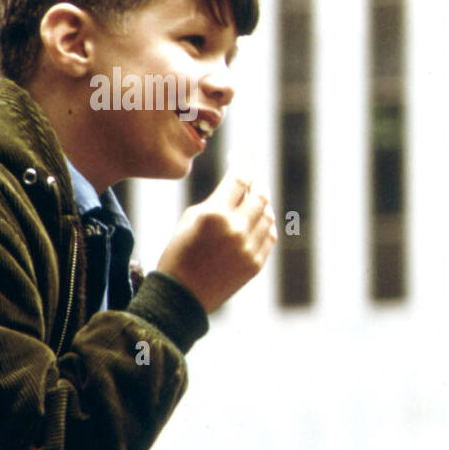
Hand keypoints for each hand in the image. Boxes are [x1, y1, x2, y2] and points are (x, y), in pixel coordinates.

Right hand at [156, 166, 276, 313]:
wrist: (180, 297)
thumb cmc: (178, 253)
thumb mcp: (190, 218)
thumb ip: (217, 200)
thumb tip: (239, 186)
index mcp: (215, 215)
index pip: (239, 178)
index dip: (245, 161)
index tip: (245, 152)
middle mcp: (236, 230)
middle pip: (260, 194)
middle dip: (257, 179)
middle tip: (252, 173)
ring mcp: (249, 248)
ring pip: (268, 214)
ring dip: (262, 202)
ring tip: (251, 197)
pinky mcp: (256, 264)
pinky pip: (269, 236)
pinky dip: (265, 224)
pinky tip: (257, 220)